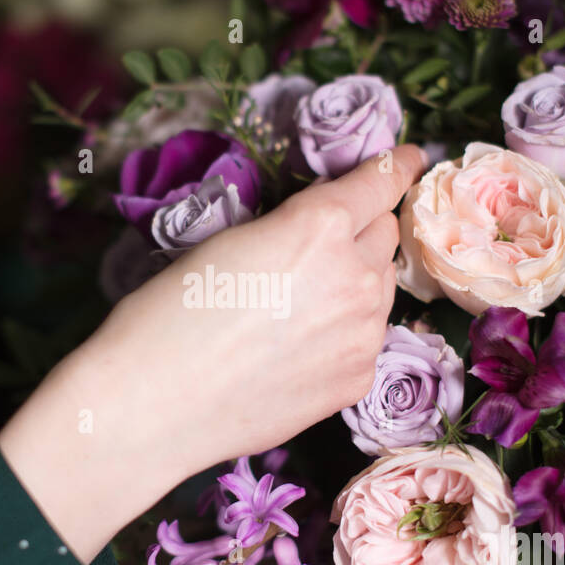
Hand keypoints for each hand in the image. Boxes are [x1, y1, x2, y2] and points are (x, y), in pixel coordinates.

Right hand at [0, 145, 426, 561]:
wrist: (154, 405)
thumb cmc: (168, 315)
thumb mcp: (229, 241)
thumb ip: (293, 227)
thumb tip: (323, 231)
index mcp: (320, 225)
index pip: (380, 182)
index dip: (397, 165)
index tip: (410, 158)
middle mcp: (357, 275)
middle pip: (384, 235)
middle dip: (360, 232)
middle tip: (317, 250)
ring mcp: (364, 333)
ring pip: (380, 289)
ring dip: (354, 284)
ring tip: (296, 309)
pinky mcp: (357, 380)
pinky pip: (365, 340)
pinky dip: (342, 337)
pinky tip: (295, 352)